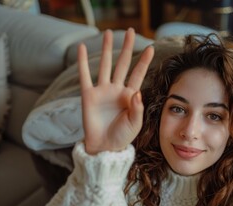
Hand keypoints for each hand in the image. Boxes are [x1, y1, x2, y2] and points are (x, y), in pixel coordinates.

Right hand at [78, 28, 153, 154]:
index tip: (151, 48)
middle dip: (127, 48)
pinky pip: (84, 76)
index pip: (138, 74)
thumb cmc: (122, 136)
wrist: (105, 147)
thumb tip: (137, 93)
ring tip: (107, 32)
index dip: (144, 62)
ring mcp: (103, 91)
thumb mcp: (135, 124)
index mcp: (131, 96)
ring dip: (106, 49)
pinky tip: (81, 48)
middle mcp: (117, 90)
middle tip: (131, 31)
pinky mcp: (88, 95)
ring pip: (105, 65)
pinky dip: (82, 62)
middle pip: (123, 64)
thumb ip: (137, 109)